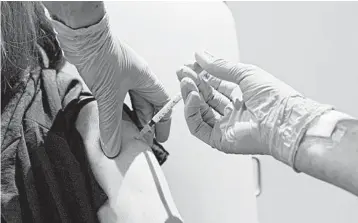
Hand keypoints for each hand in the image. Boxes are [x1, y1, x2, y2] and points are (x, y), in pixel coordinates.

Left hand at [45, 2, 171, 157]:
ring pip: (130, 103)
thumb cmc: (102, 58)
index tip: (160, 138)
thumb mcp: (110, 96)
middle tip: (140, 142)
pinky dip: (115, 112)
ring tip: (126, 136)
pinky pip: (116, 99)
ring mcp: (122, 77)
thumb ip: (112, 124)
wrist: (82, 36)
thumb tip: (113, 148)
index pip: (162, 104)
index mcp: (146, 80)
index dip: (162, 122)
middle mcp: (137, 79)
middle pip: (147, 105)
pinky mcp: (108, 77)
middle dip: (144, 124)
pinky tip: (111, 122)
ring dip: (129, 119)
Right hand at [177, 51, 302, 155]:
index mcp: (242, 96)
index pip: (216, 85)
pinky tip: (191, 97)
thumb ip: (220, 66)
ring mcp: (226, 126)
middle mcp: (233, 111)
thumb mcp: (245, 73)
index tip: (191, 65)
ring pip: (200, 111)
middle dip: (193, 83)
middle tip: (182, 72)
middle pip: (206, 97)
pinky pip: (198, 127)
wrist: (283, 121)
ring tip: (185, 82)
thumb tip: (201, 56)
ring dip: (190, 95)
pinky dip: (191, 112)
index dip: (202, 75)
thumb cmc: (274, 98)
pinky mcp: (220, 140)